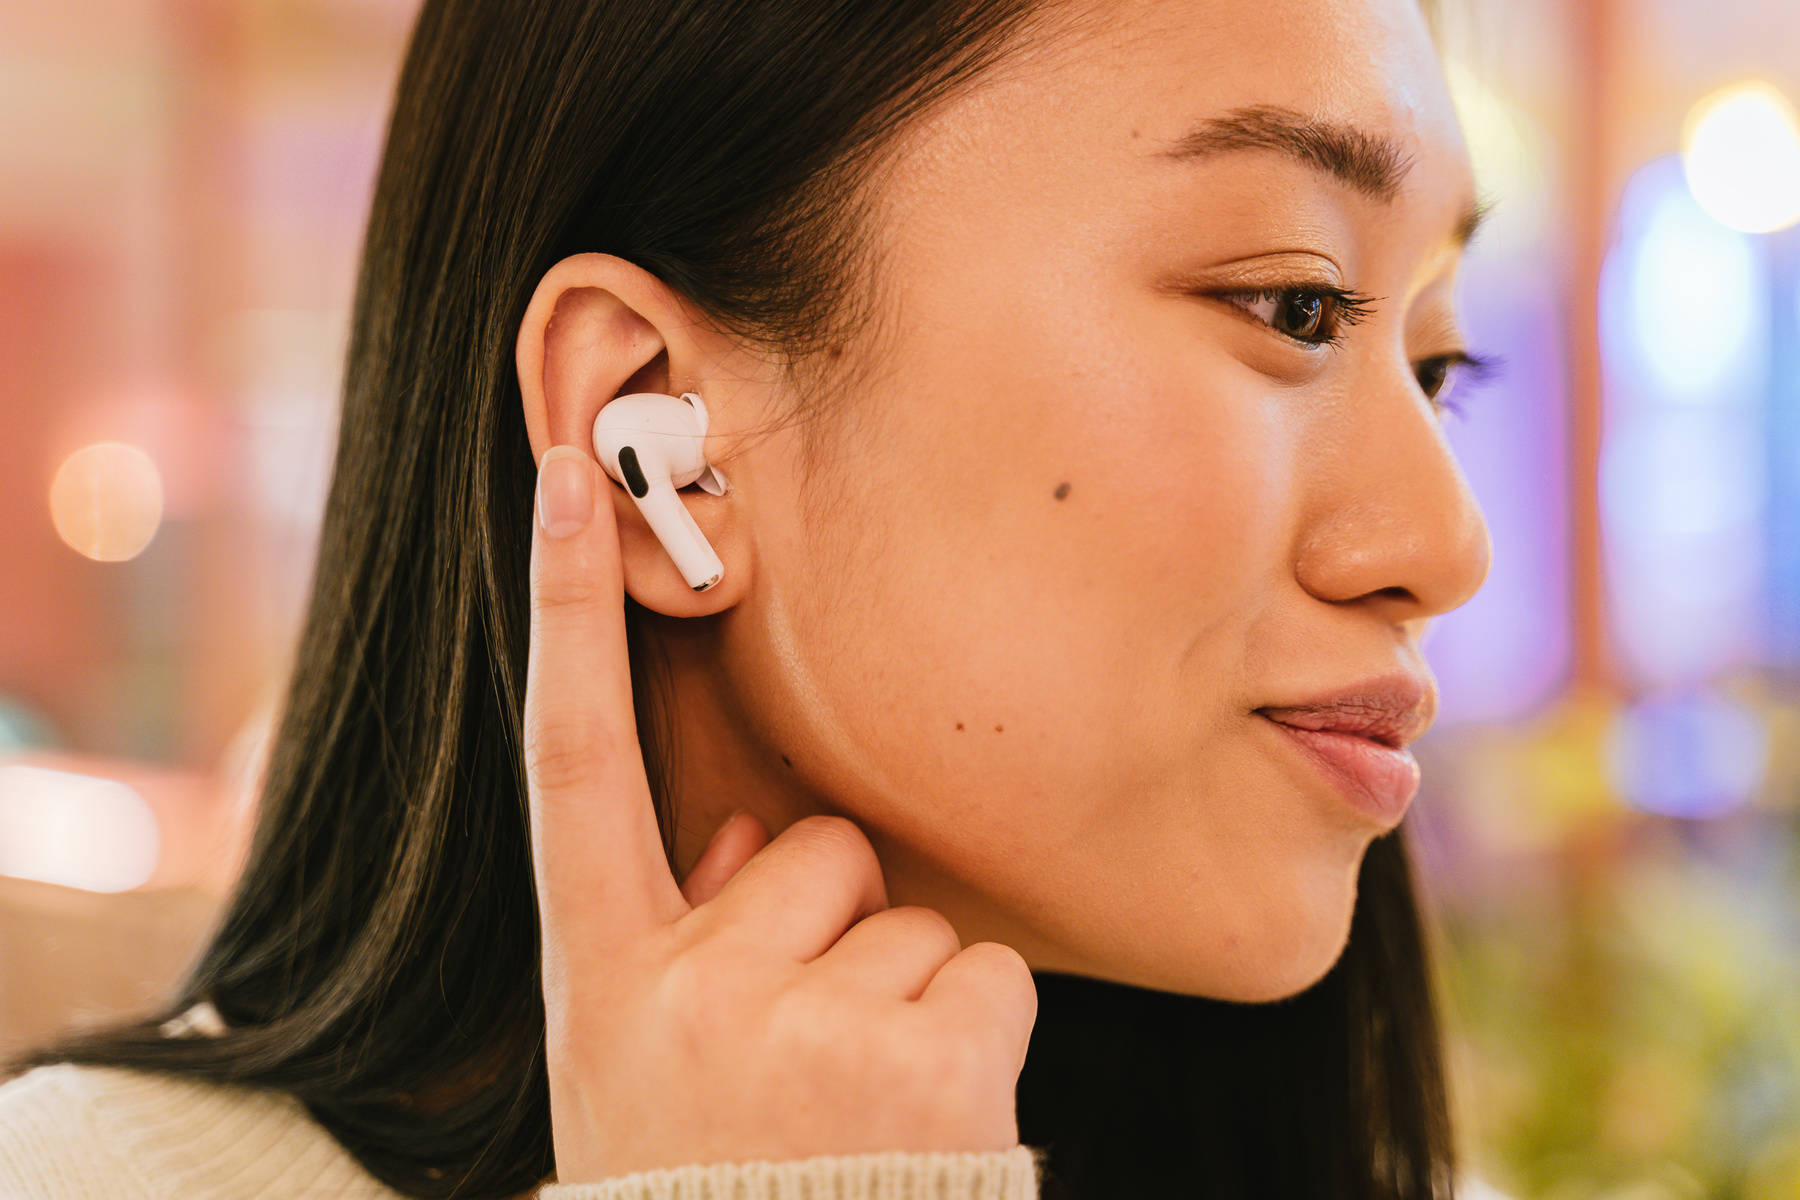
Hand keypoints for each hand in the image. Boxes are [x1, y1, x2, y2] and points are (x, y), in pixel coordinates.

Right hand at [524, 445, 1037, 1180]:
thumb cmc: (709, 1179)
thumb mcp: (642, 1066)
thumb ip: (682, 937)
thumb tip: (747, 839)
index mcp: (603, 980)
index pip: (570, 757)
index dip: (566, 609)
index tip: (572, 471)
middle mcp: (688, 989)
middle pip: (814, 847)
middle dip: (834, 928)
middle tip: (806, 1056)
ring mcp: (804, 1025)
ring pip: (909, 916)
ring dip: (903, 996)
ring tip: (858, 1107)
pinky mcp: (926, 1058)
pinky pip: (986, 969)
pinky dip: (974, 1030)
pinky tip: (923, 1115)